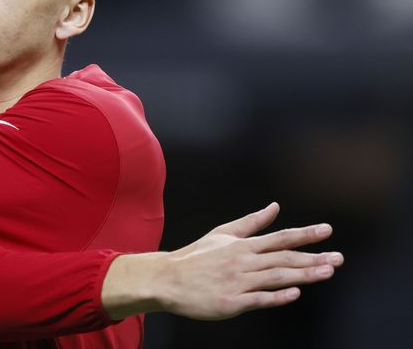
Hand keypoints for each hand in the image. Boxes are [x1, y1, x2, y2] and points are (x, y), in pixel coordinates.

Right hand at [102, 203, 343, 319]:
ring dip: (303, 275)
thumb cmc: (196, 258)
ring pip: (276, 277)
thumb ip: (251, 222)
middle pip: (283, 259)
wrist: (168, 279)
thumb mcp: (222, 234)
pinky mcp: (231, 301)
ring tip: (327, 272)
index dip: (305, 235)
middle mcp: (242, 261)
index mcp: (242, 245)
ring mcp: (237, 282)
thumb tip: (275, 207)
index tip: (327, 231)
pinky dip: (277, 296)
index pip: (279, 238)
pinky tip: (295, 293)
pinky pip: (258, 298)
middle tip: (339, 258)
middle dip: (313, 258)